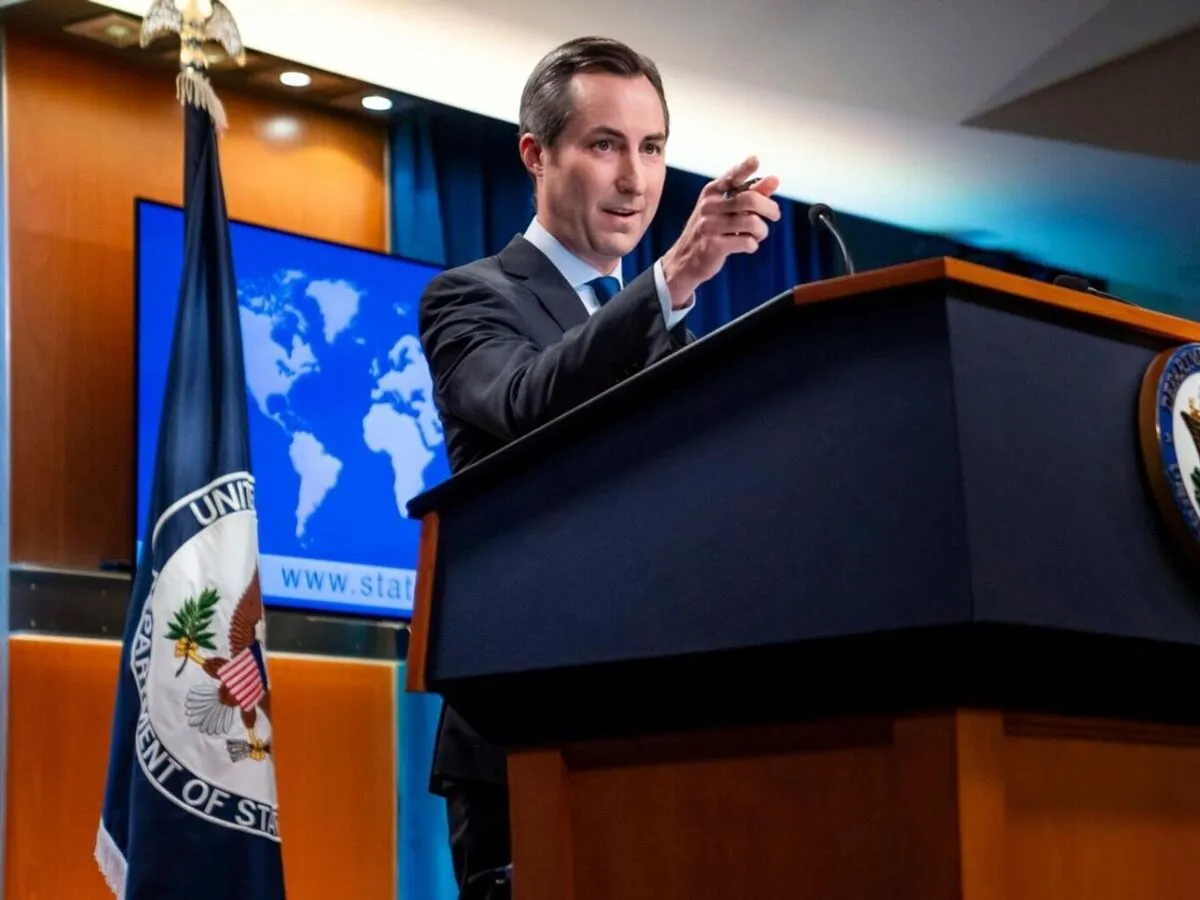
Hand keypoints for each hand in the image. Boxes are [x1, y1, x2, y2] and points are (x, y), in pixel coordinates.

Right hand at [660, 155, 780, 307]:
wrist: (684, 261)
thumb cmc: (710, 232)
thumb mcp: (725, 210)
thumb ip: (750, 194)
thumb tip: (774, 179)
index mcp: (711, 193)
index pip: (731, 177)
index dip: (744, 168)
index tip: (755, 160)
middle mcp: (708, 207)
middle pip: (749, 200)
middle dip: (769, 208)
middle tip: (775, 215)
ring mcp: (709, 226)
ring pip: (751, 222)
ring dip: (762, 231)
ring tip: (758, 235)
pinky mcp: (713, 246)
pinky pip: (746, 242)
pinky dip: (752, 245)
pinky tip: (748, 246)